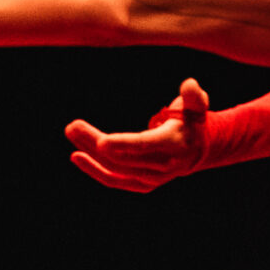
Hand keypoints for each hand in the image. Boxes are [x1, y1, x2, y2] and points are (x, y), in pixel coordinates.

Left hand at [66, 78, 210, 191]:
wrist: (198, 152)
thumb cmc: (191, 122)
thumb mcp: (197, 106)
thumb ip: (194, 95)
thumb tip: (188, 85)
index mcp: (175, 145)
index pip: (146, 146)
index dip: (124, 144)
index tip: (102, 141)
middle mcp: (164, 166)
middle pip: (123, 157)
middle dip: (95, 142)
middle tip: (73, 126)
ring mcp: (152, 179)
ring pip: (115, 168)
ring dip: (90, 152)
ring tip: (72, 131)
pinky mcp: (141, 184)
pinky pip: (114, 180)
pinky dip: (95, 170)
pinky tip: (76, 156)